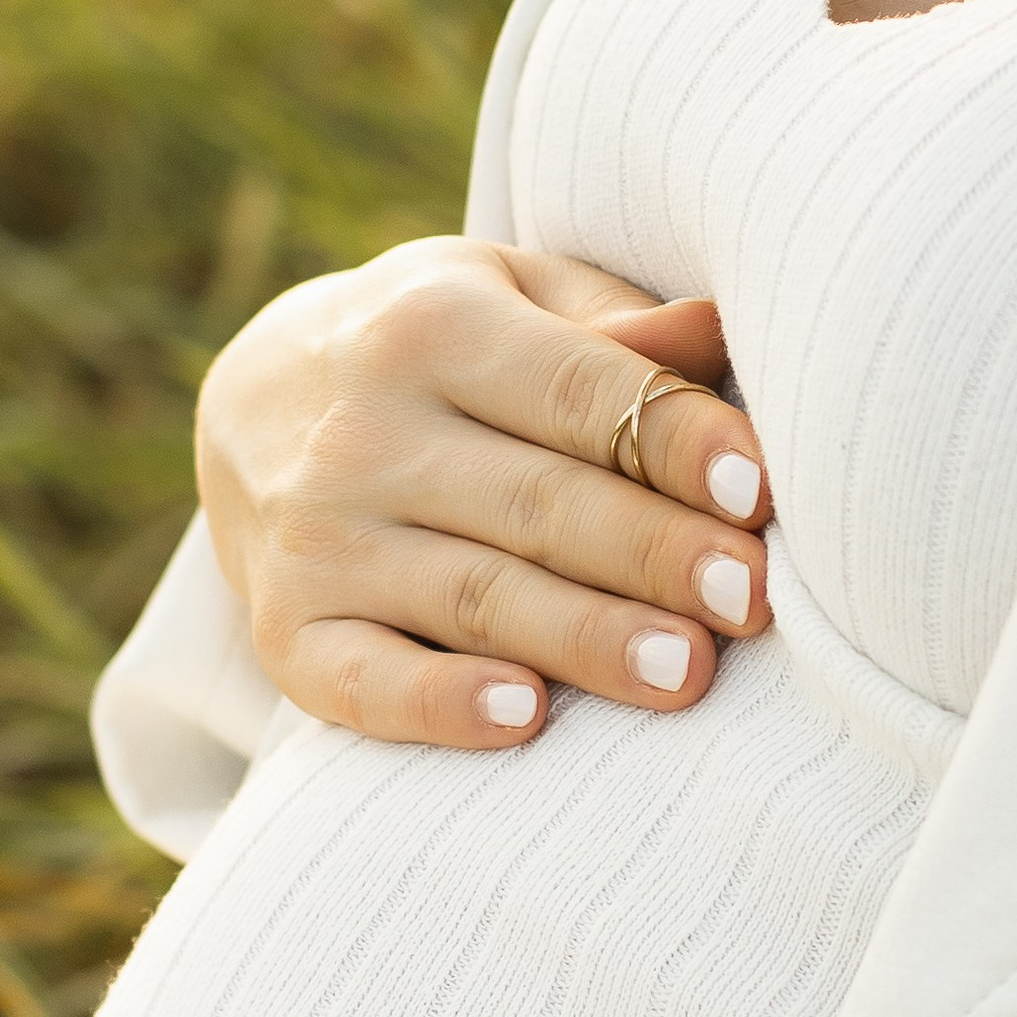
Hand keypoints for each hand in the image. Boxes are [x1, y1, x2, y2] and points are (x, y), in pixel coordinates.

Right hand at [194, 238, 773, 748]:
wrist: (260, 404)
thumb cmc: (451, 351)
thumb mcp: (518, 297)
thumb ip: (619, 328)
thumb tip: (724, 329)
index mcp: (433, 324)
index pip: (574, 388)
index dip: (671, 439)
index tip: (756, 490)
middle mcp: (362, 428)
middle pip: (535, 501)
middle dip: (651, 553)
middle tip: (750, 599)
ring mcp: (317, 537)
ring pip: (471, 596)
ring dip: (583, 639)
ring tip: (686, 670)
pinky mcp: (287, 633)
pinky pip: (364, 682)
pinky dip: (438, 706)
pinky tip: (523, 718)